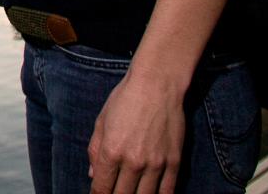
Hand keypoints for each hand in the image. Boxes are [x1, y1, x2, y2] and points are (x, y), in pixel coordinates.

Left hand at [88, 70, 185, 193]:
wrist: (157, 84)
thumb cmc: (125, 99)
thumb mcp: (101, 121)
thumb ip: (95, 150)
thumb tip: (93, 175)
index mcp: (111, 151)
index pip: (102, 187)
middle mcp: (133, 162)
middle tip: (114, 192)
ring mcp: (155, 164)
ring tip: (131, 193)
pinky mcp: (174, 162)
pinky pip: (167, 190)